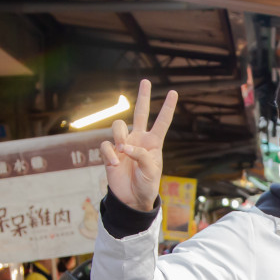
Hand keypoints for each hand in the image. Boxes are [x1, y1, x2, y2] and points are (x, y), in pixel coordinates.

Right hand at [100, 79, 178, 211]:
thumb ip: (142, 156)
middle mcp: (138, 140)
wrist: (132, 199)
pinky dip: (110, 153)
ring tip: (123, 150)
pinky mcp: (110, 153)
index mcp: (153, 143)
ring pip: (117, 126)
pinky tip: (115, 163)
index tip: (174, 92)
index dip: (167, 108)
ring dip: (119, 135)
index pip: (162, 122)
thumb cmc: (146, 185)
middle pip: (139, 113)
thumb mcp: (151, 171)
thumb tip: (125, 147)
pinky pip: (106, 145)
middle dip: (143, 97)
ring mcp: (123, 144)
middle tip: (146, 81)